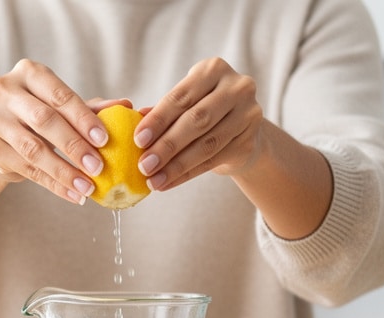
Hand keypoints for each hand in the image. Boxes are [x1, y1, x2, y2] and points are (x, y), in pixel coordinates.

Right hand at [0, 59, 126, 203]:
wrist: (1, 136)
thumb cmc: (40, 115)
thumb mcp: (64, 107)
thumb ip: (92, 108)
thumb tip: (127, 106)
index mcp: (27, 73)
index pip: (58, 95)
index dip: (82, 118)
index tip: (105, 140)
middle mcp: (4, 91)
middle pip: (43, 120)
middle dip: (74, 146)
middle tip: (99, 167)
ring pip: (33, 149)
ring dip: (64, 172)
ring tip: (88, 187)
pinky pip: (27, 170)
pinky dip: (54, 185)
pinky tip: (74, 194)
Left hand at [133, 58, 265, 192]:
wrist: (242, 130)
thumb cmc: (205, 111)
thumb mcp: (185, 103)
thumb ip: (163, 110)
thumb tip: (134, 119)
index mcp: (214, 70)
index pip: (181, 97)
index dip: (158, 119)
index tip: (137, 140)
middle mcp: (236, 88)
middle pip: (196, 120)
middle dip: (167, 145)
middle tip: (144, 165)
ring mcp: (248, 115)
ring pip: (206, 144)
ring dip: (176, 165)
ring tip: (153, 180)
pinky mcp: (249, 142)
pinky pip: (213, 161)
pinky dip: (188, 174)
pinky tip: (168, 182)